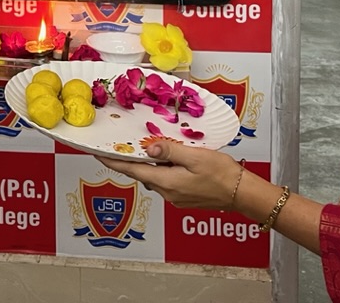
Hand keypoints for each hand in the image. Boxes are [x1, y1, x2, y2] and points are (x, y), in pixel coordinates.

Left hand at [98, 140, 244, 209]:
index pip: (132, 171)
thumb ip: (169, 151)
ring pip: (155, 176)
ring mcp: (175, 197)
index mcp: (166, 182)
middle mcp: (167, 193)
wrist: (241, 193)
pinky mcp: (183, 196)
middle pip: (142, 173)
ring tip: (151, 145)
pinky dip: (163, 168)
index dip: (114, 161)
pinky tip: (171, 158)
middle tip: (123, 143)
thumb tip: (148, 148)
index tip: (98, 153)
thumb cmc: (222, 175)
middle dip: (132, 159)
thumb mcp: (195, 156)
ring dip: (150, 163)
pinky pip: (167, 180)